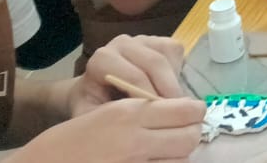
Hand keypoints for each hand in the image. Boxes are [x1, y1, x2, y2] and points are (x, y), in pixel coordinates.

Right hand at [13, 97, 203, 162]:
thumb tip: (179, 111)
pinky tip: (157, 162)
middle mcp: (136, 139)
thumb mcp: (106, 114)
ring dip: (180, 154)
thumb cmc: (71, 139)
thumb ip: (141, 112)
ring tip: (169, 151)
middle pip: (190, 136)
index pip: (185, 110)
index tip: (194, 112)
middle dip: (192, 133)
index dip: (195, 112)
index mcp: (128, 114)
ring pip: (182, 159)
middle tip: (185, 132)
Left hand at [71, 35, 190, 116]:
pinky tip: (170, 90)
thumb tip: (137, 118)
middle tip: (176, 114)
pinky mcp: (158, 40)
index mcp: (103, 59)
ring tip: (175, 106)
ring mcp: (142, 39)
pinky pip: (176, 52)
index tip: (160, 119)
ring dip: (175, 82)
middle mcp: (122, 43)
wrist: (94, 92)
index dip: (150, 98)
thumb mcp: (94, 116)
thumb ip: (110, 116)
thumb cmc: (93, 107)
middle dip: (168, 90)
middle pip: (155, 63)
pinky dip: (178, 72)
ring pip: (168, 57)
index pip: (135, 76)